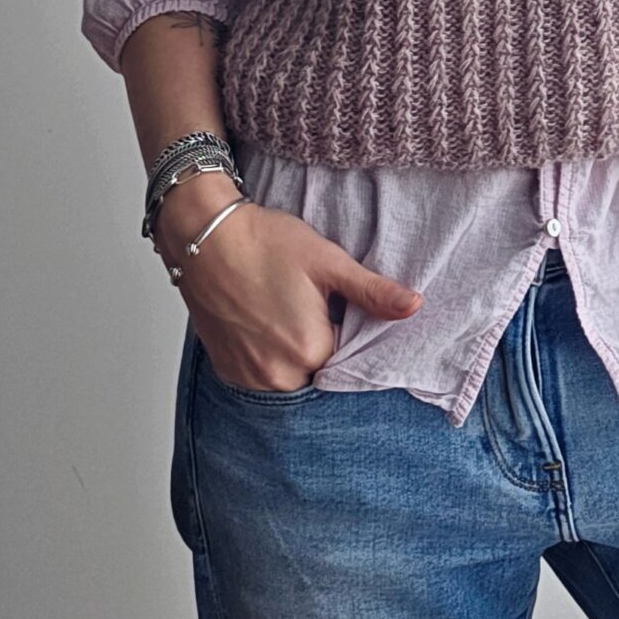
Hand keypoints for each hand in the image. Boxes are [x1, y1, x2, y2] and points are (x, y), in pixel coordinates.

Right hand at [155, 177, 422, 391]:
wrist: (205, 236)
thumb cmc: (264, 242)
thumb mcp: (327, 261)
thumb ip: (371, 292)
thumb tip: (414, 306)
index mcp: (310, 350)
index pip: (349, 365)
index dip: (349, 340)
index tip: (340, 317)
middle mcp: (278, 375)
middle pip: (319, 375)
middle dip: (322, 352)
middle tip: (312, 313)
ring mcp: (248, 376)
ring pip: (290, 381)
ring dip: (295, 360)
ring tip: (287, 319)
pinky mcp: (227, 371)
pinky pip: (261, 380)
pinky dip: (269, 362)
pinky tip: (266, 328)